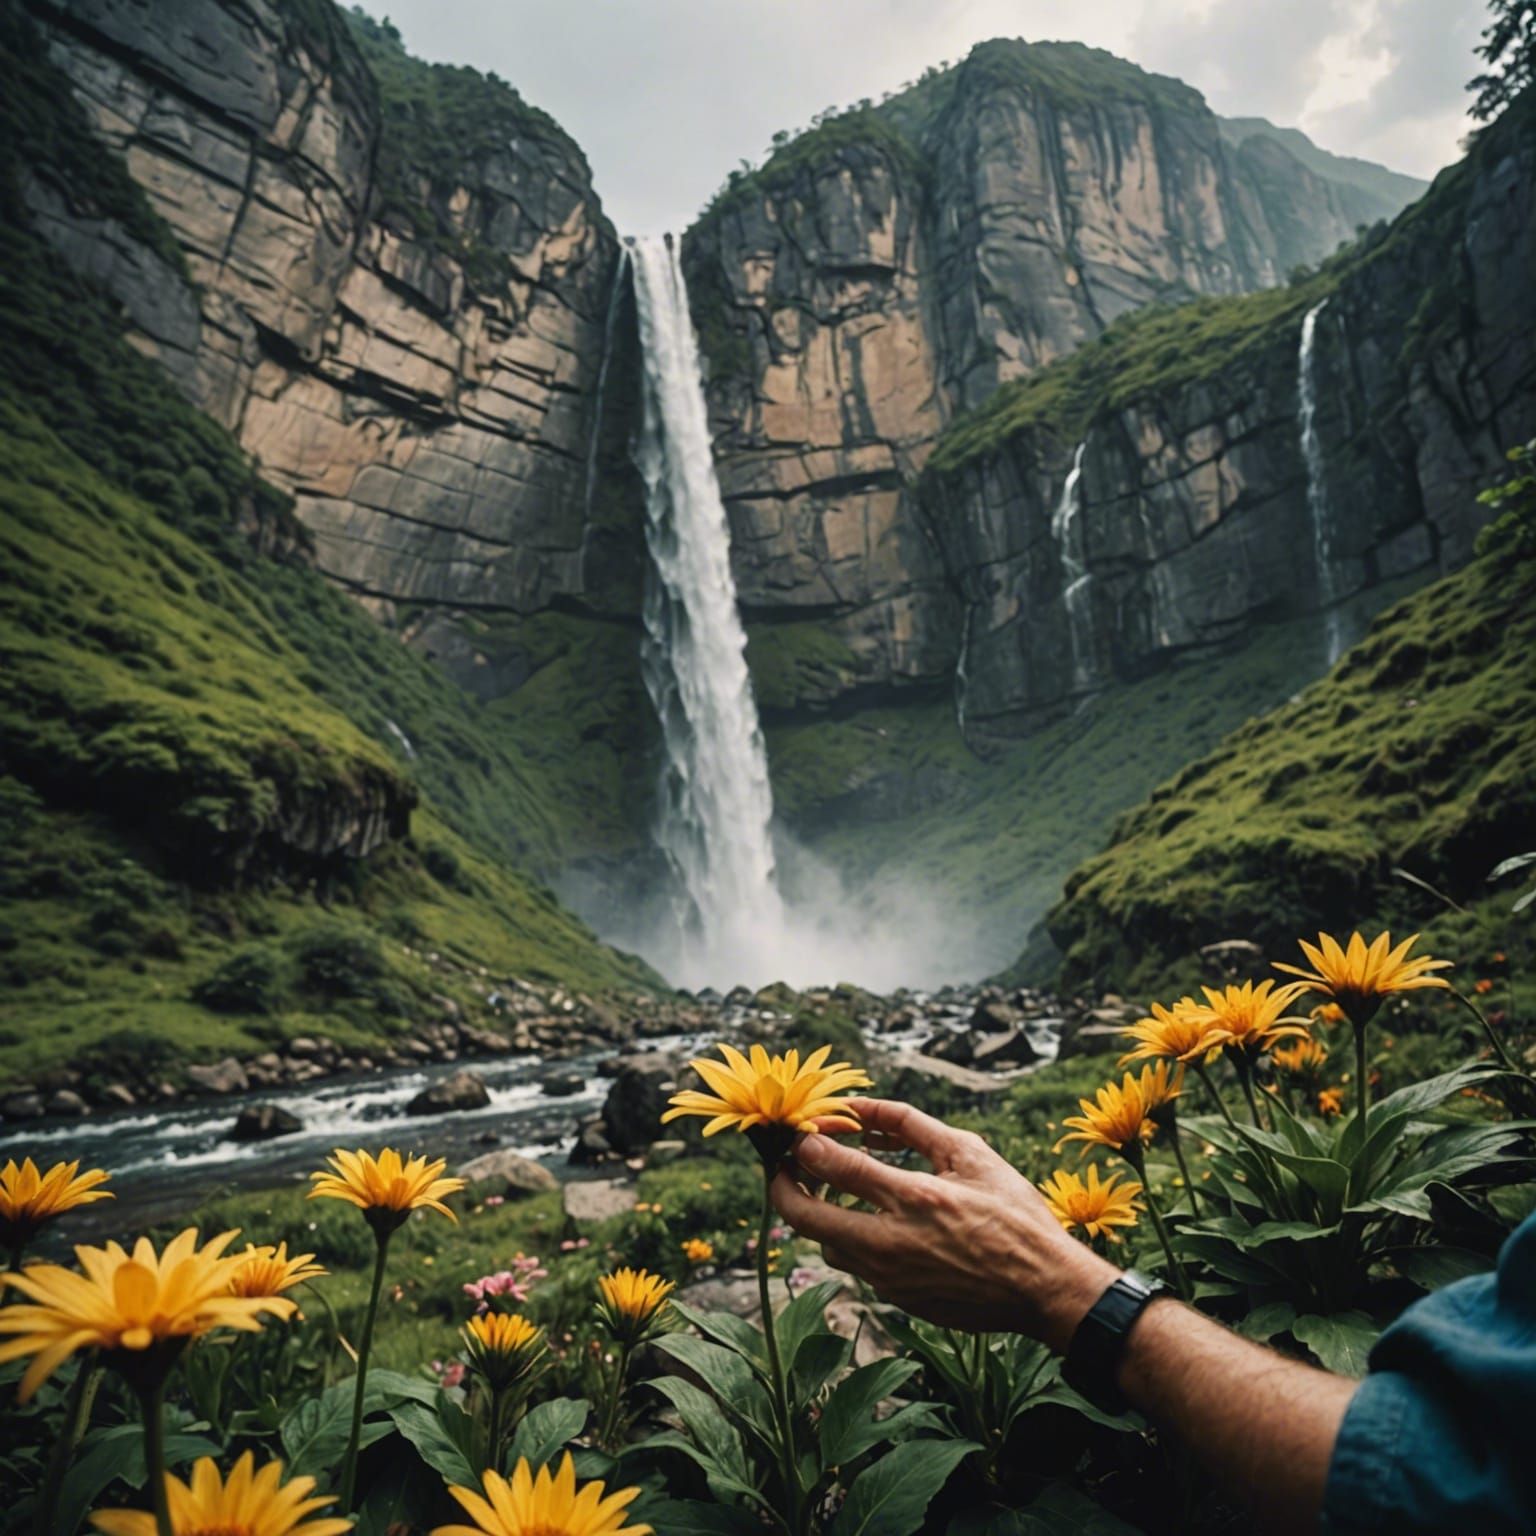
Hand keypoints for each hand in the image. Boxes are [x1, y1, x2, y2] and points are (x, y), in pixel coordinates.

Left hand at [771, 1098, 1119, 1350]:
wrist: (1045, 1289)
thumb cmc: (1013, 1214)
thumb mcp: (968, 1153)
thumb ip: (909, 1125)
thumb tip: (861, 1105)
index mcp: (912, 1198)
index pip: (833, 1164)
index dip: (806, 1142)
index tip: (803, 1132)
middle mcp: (890, 1243)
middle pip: (803, 1216)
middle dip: (781, 1185)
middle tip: (784, 1166)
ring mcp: (888, 1279)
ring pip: (826, 1244)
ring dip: (819, 1215)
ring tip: (834, 1188)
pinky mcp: (896, 1301)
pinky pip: (857, 1266)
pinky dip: (853, 1239)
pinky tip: (874, 1221)